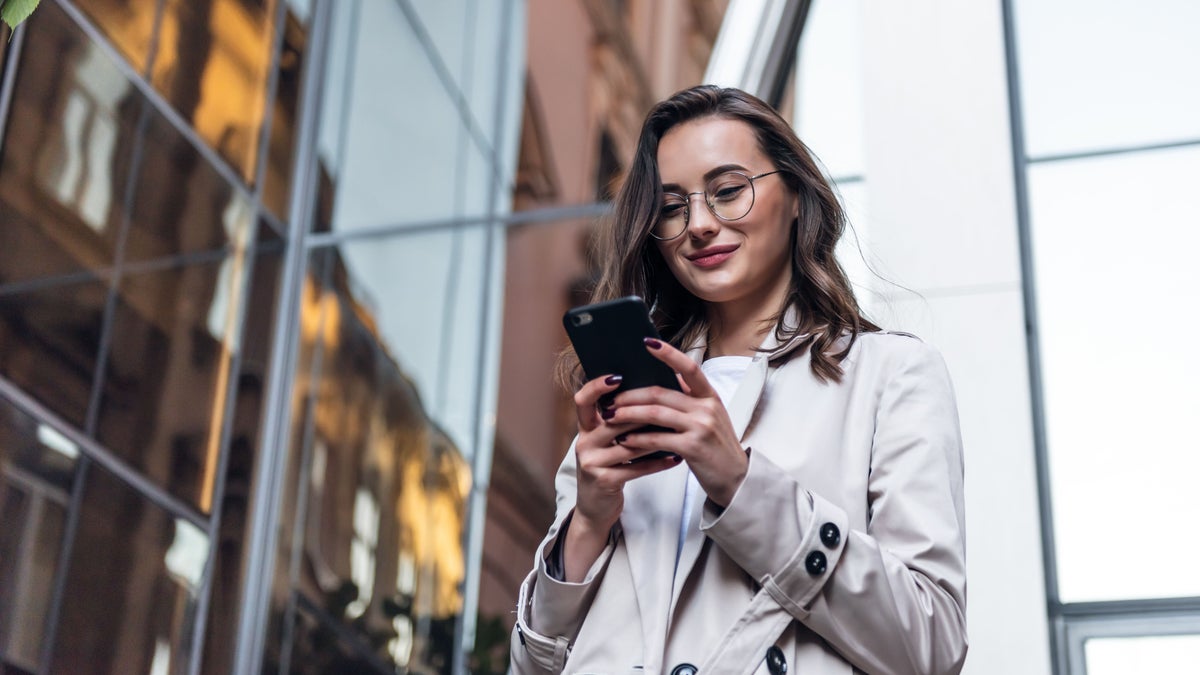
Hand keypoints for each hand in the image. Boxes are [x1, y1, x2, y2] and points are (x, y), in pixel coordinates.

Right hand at [564, 372, 681, 580]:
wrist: (597, 508)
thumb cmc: (610, 467)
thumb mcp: (608, 442)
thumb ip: (622, 420)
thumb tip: (651, 390)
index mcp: (586, 427)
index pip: (583, 399)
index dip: (597, 386)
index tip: (618, 375)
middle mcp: (585, 442)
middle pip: (615, 419)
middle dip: (643, 412)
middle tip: (670, 403)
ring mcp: (592, 462)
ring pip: (629, 443)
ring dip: (657, 437)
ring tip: (680, 430)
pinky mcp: (604, 481)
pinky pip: (636, 467)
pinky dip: (658, 462)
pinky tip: (676, 458)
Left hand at [604, 338, 748, 506]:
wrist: (735, 478)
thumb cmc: (716, 447)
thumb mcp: (709, 418)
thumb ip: (689, 401)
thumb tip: (658, 385)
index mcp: (710, 396)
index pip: (689, 367)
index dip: (669, 354)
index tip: (648, 343)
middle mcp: (706, 408)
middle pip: (661, 393)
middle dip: (631, 395)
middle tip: (611, 400)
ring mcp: (700, 426)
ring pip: (655, 413)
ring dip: (628, 415)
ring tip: (611, 417)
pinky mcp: (692, 447)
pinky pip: (657, 438)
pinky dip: (637, 439)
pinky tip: (625, 440)